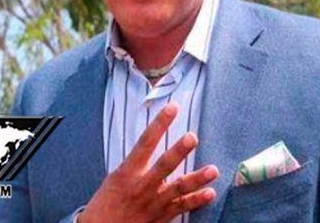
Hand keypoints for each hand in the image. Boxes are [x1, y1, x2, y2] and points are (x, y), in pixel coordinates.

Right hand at [78, 102, 218, 222]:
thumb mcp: (116, 178)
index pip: (145, 142)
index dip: (159, 124)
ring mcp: (153, 203)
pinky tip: (210, 193)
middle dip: (178, 151)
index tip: (172, 107)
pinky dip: (196, 201)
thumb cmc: (106, 203)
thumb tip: (153, 145)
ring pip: (178, 188)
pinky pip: (181, 207)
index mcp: (127, 172)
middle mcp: (141, 186)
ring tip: (213, 170)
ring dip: (197, 179)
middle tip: (192, 137)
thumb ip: (135, 164)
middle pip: (163, 166)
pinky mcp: (161, 217)